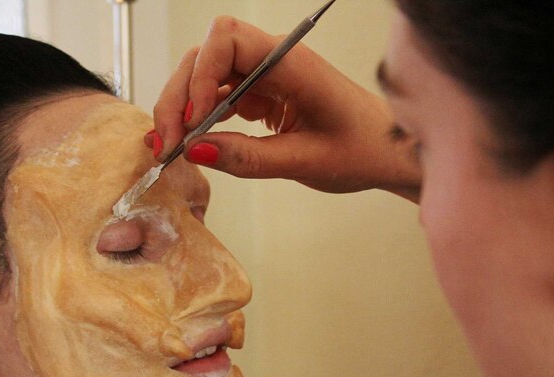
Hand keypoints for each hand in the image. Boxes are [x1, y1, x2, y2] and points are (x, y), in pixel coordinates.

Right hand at [147, 16, 420, 198]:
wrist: (388, 153)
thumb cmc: (361, 150)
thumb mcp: (303, 162)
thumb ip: (247, 157)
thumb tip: (194, 151)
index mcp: (291, 62)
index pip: (227, 38)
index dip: (201, 75)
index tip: (194, 120)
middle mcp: (273, 60)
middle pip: (205, 57)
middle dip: (179, 96)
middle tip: (166, 144)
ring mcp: (264, 75)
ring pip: (205, 78)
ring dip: (183, 109)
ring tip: (170, 148)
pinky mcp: (261, 94)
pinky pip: (218, 97)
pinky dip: (200, 119)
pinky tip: (190, 143)